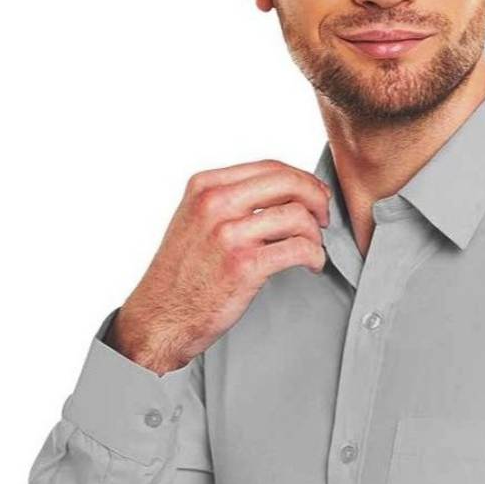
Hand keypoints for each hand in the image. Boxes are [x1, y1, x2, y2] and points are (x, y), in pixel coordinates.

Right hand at [109, 159, 331, 372]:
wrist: (161, 316)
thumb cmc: (182, 274)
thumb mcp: (195, 219)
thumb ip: (230, 200)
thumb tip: (282, 193)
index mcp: (205, 186)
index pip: (270, 167)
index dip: (302, 180)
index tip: (314, 195)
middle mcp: (215, 204)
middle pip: (288, 182)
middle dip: (317, 198)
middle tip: (323, 217)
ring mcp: (229, 234)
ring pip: (298, 216)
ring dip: (315, 235)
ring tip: (311, 249)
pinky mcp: (244, 265)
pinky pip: (298, 249)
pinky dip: (315, 256)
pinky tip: (311, 264)